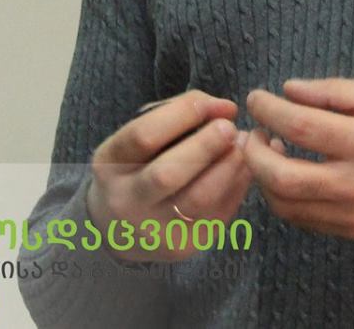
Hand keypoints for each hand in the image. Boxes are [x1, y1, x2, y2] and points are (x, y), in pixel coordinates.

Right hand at [86, 90, 252, 262]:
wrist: (118, 230)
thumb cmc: (137, 168)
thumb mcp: (139, 137)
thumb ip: (178, 113)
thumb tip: (225, 108)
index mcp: (109, 164)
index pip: (144, 136)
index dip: (185, 113)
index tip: (217, 106)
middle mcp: (125, 201)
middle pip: (168, 174)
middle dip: (207, 146)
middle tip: (231, 128)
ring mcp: (152, 229)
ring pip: (199, 199)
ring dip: (230, 166)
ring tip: (244, 146)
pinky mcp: (181, 247)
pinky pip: (218, 214)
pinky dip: (238, 186)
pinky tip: (245, 168)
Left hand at [243, 78, 353, 238]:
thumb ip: (337, 91)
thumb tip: (290, 90)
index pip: (299, 125)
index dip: (268, 110)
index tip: (257, 98)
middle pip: (281, 175)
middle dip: (255, 153)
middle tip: (252, 133)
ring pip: (286, 205)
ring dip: (265, 179)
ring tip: (269, 154)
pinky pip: (304, 220)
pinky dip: (286, 199)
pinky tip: (289, 177)